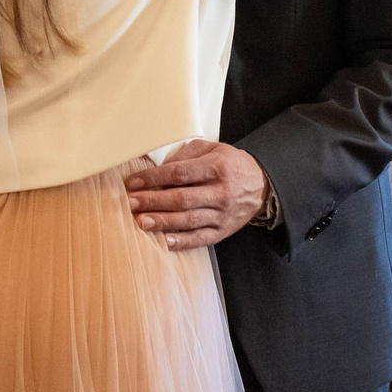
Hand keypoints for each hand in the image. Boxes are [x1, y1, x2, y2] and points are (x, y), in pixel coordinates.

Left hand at [126, 140, 270, 250]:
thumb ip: (185, 155)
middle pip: (182, 198)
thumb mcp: (212, 149)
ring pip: (188, 220)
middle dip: (153, 201)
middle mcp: (220, 192)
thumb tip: (157, 167)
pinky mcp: (222, 231)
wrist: (261, 185)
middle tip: (131, 203)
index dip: (154, 178)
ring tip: (141, 222)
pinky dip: (182, 242)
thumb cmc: (230, 165)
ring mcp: (222, 214)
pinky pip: (200, 239)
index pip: (180, 173)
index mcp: (216, 168)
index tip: (133, 182)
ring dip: (162, 222)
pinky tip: (164, 241)